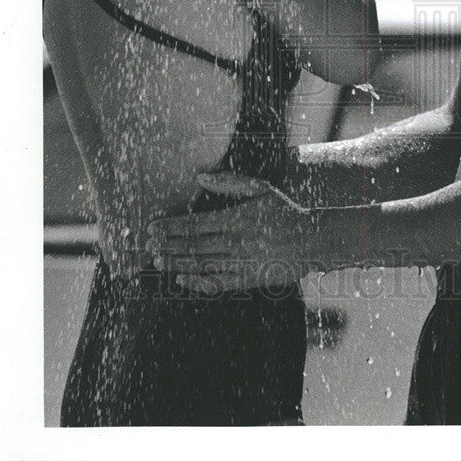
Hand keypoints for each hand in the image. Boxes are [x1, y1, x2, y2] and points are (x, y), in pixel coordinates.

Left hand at [146, 172, 314, 291]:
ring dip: (177, 263)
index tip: (153, 227)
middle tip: (146, 245)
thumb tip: (200, 176)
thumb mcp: (261, 189)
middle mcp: (236, 242)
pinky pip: (217, 283)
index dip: (171, 226)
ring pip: (201, 264)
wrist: (314, 240)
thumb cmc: (286, 211)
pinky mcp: (248, 279)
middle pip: (193, 245)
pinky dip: (198, 282)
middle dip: (167, 245)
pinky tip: (182, 279)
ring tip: (158, 260)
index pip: (195, 224)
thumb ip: (230, 183)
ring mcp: (241, 263)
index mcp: (236, 218)